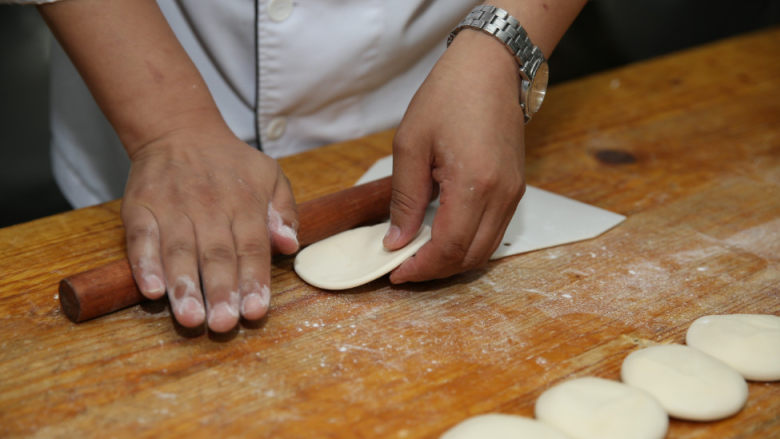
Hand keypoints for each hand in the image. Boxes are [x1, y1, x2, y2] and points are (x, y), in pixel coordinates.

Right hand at [120, 124, 298, 331]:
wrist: (178, 130)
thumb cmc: (231, 163)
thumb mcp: (270, 176)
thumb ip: (284, 212)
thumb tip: (289, 245)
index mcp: (244, 203)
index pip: (251, 248)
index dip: (253, 280)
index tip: (255, 311)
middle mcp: (209, 207)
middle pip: (216, 255)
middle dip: (221, 291)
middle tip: (224, 324)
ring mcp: (172, 207)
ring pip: (178, 251)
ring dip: (184, 286)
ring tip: (190, 318)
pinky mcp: (140, 207)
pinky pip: (141, 238)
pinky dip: (144, 264)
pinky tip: (151, 290)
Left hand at [384, 30, 526, 282]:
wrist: (490, 68)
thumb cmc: (449, 96)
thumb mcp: (411, 144)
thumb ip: (404, 198)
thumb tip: (397, 240)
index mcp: (474, 183)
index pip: (449, 247)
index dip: (422, 267)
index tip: (396, 273)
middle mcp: (502, 195)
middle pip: (471, 256)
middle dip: (436, 271)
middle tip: (405, 268)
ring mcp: (513, 193)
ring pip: (486, 249)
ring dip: (453, 260)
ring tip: (420, 256)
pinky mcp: (515, 188)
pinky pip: (494, 231)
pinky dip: (469, 244)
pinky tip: (443, 237)